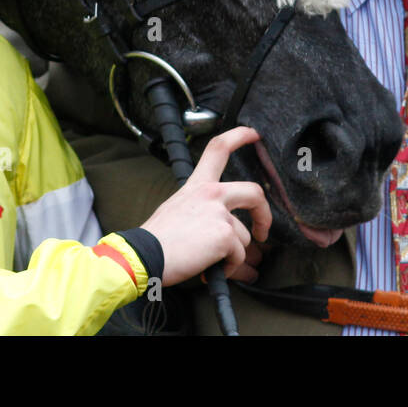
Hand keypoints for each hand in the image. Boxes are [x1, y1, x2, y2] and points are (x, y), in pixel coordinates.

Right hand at [140, 126, 270, 285]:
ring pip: (244, 237)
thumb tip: (223, 230)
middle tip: (262, 233)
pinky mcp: (226, 234)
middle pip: (254, 192)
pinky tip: (210, 272)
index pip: (219, 148)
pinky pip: (239, 256)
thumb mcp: (176, 210)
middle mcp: (212, 193)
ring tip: (213, 265)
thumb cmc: (156, 239)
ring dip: (233, 256)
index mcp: (197, 185)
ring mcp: (220, 213)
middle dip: (265, 215)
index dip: (240, 136)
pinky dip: (229, 269)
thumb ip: (202, 211)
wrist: (142, 256)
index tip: (254, 134)